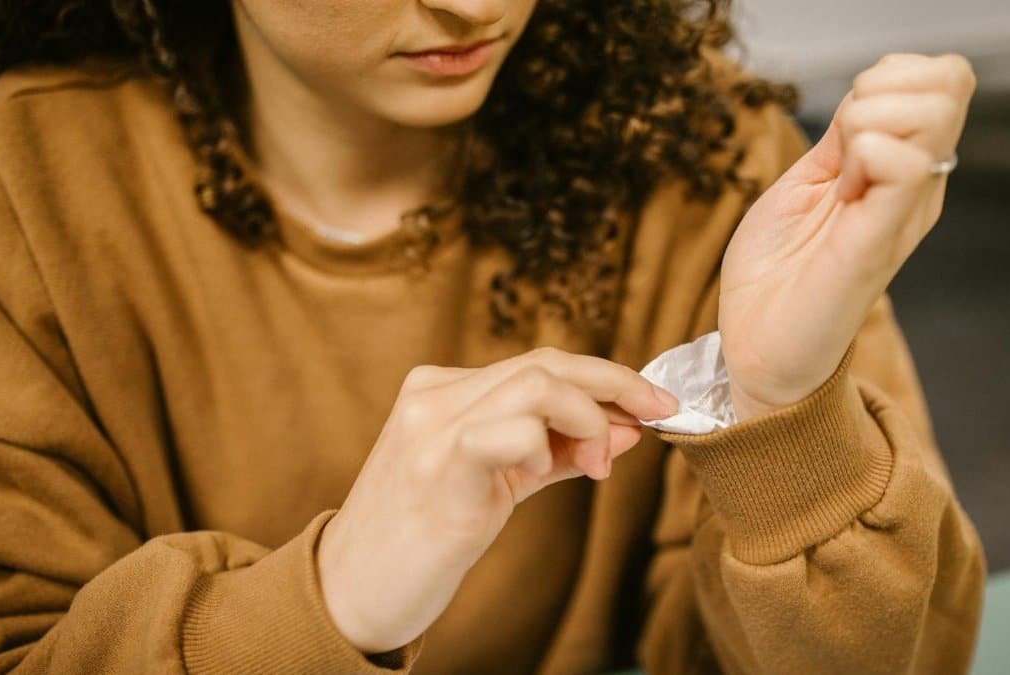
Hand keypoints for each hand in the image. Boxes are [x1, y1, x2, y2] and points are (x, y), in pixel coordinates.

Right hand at [316, 349, 678, 653]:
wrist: (351, 592)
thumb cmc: (423, 539)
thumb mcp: (497, 483)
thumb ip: (559, 452)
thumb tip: (629, 428)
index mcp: (443, 389)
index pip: (541, 363)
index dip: (606, 378)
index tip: (652, 402)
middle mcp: (434, 394)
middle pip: (547, 361)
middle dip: (617, 383)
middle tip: (658, 413)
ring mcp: (431, 425)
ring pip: (538, 383)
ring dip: (589, 420)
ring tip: (597, 465)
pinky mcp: (438, 463)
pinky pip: (513, 429)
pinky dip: (548, 446)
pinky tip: (547, 474)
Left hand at [719, 53, 975, 418]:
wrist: (760, 344)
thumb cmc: (778, 270)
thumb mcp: (807, 180)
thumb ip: (843, 137)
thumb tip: (870, 88)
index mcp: (904, 169)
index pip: (939, 77)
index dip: (887, 77)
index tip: (842, 134)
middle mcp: (919, 186)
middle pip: (948, 81)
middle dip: (879, 89)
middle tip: (841, 152)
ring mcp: (907, 209)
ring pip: (933, 108)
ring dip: (867, 120)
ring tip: (839, 177)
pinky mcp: (882, 237)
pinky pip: (904, 161)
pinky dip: (862, 153)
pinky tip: (841, 193)